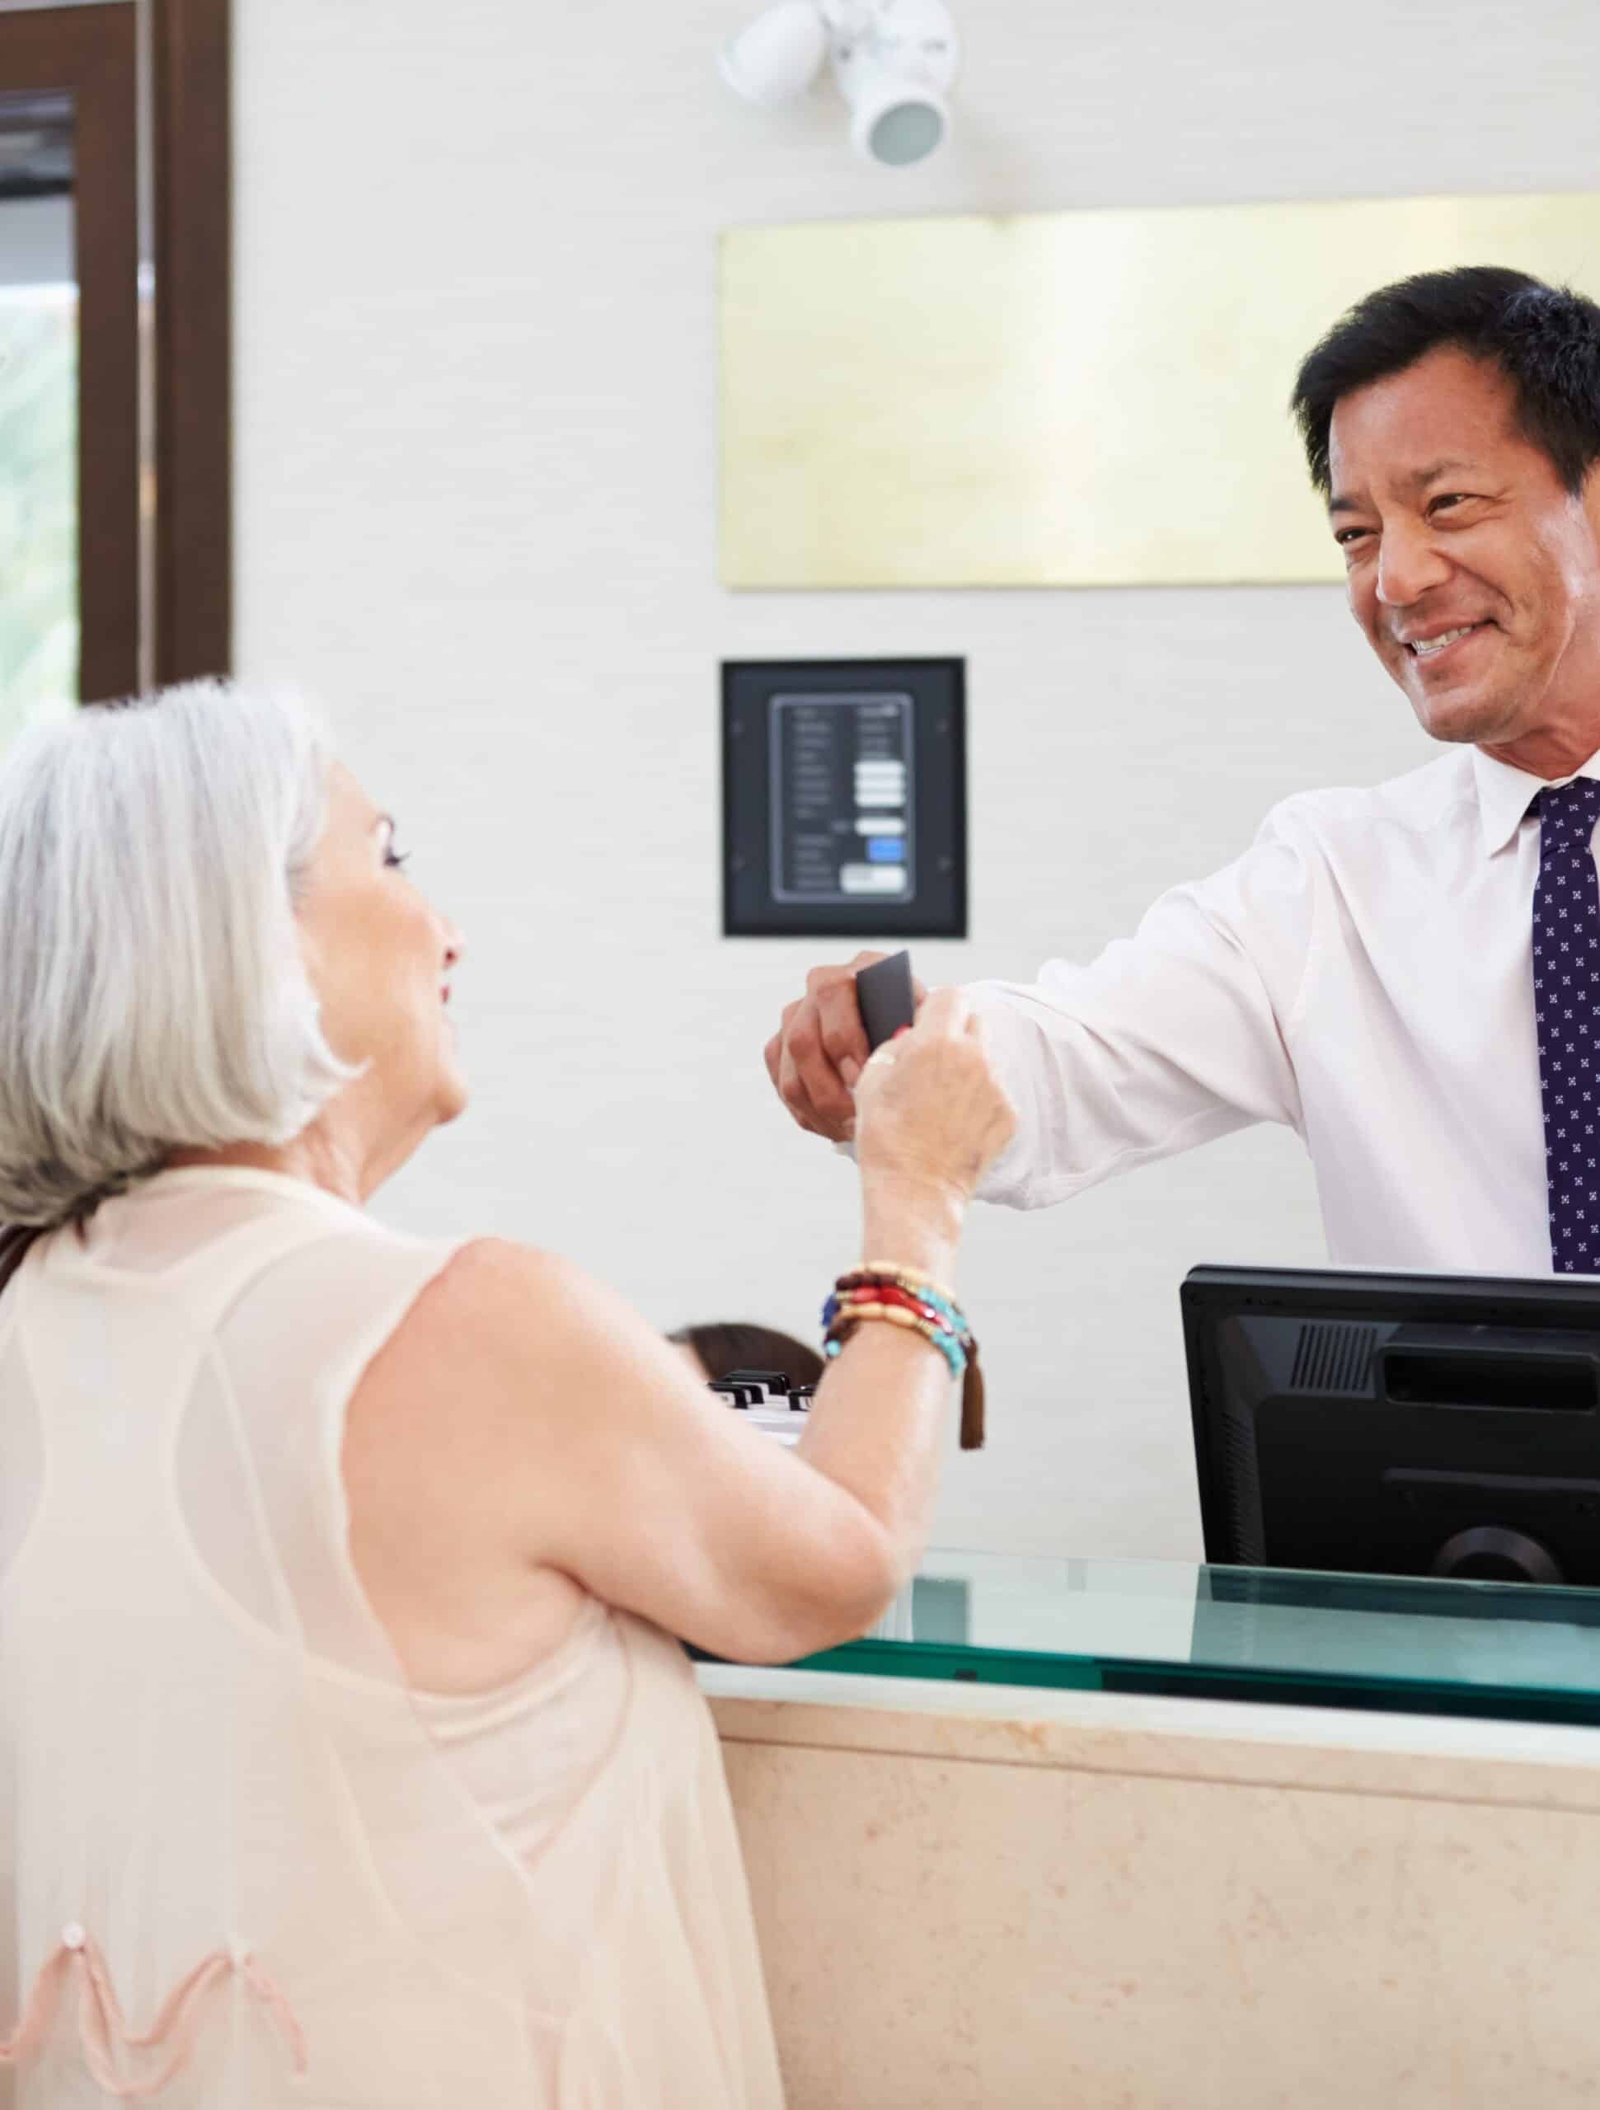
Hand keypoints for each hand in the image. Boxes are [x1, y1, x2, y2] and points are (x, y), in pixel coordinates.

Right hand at [764, 951, 927, 1141]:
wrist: (921, 1047)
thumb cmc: (928, 1036)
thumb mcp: (930, 1026)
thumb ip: (913, 1031)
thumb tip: (901, 1047)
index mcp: (864, 968)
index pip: (834, 993)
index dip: (844, 1038)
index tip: (863, 1078)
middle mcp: (827, 984)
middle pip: (803, 1036)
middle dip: (828, 1085)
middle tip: (855, 1114)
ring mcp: (801, 1012)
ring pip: (789, 1066)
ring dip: (818, 1104)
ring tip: (848, 1128)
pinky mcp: (784, 1043)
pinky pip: (782, 1080)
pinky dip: (806, 1110)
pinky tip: (832, 1125)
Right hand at [852, 986, 1017, 1207]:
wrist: (915, 1190)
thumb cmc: (886, 1136)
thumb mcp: (872, 1079)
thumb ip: (895, 1045)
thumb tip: (911, 1036)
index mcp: (937, 1041)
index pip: (950, 995)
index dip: (936, 1008)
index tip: (926, 1023)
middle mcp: (974, 1056)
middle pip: (973, 1021)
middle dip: (955, 1034)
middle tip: (933, 1061)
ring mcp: (996, 1086)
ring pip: (985, 1059)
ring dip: (967, 1068)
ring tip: (941, 1101)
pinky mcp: (1009, 1114)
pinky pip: (995, 1092)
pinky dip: (978, 1101)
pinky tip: (955, 1124)